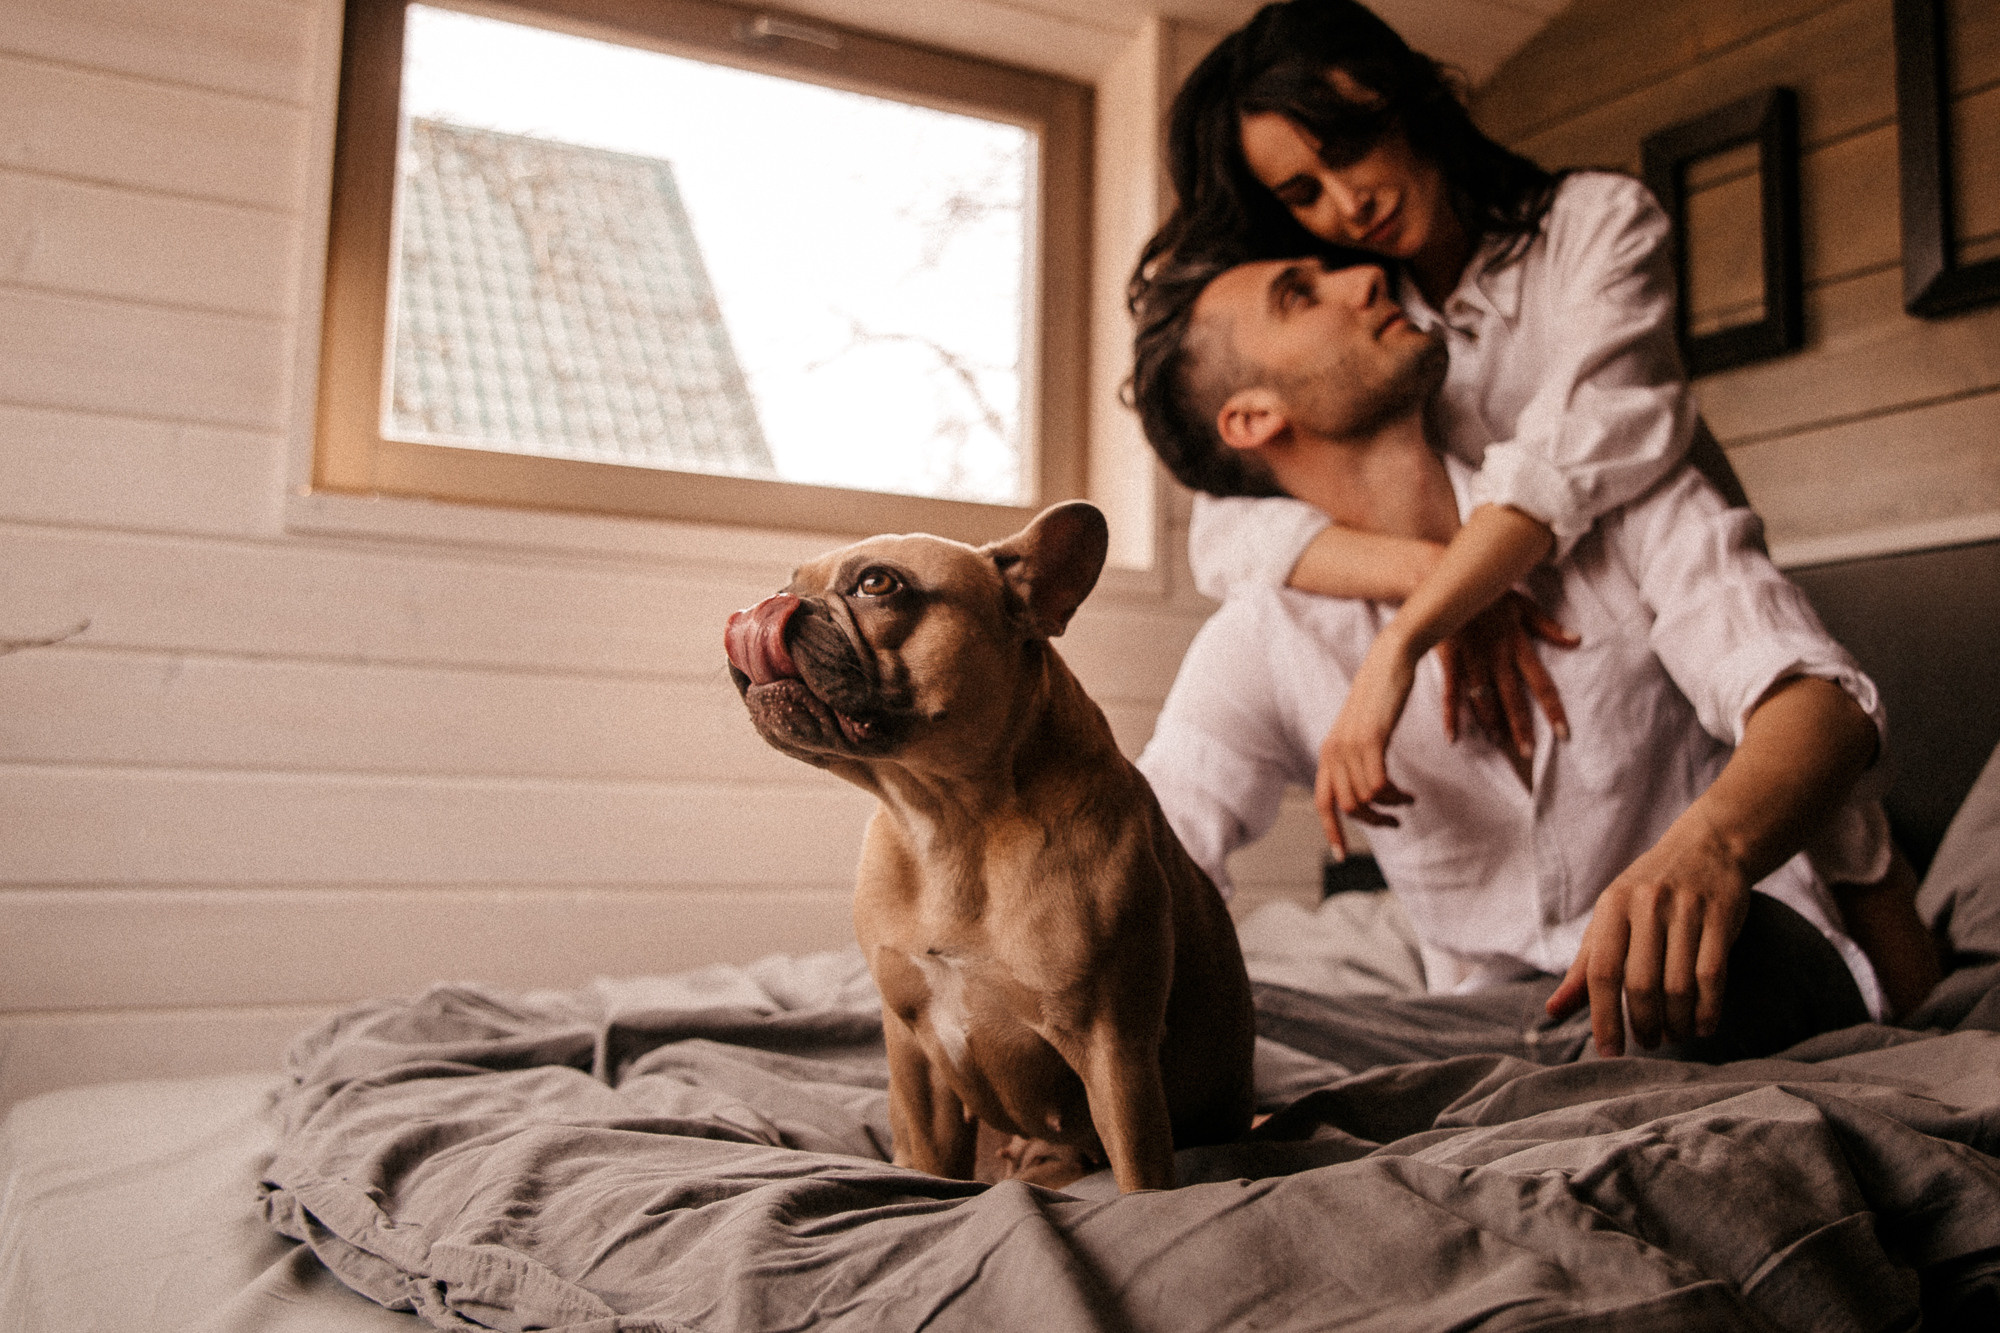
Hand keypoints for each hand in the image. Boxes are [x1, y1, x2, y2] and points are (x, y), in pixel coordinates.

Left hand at [1315, 635, 1417, 856]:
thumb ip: (1358, 754)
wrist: (1389, 659)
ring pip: (1365, 799)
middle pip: (1346, 807)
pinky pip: (1379, 786)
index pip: (1321, 802)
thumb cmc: (1380, 693)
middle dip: (1372, 823)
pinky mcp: (1371, 739)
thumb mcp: (1362, 729)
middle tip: (1395, 822)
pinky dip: (1396, 797)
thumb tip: (1366, 784)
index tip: (1341, 856)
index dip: (1331, 831)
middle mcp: (1333, 752)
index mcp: (1328, 752)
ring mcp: (1350, 746)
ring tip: (1408, 801)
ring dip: (1390, 808)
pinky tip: (1409, 794)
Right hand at [1438, 591, 1576, 758]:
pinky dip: (1452, 714)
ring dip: (1491, 722)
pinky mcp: (1449, 657)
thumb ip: (1548, 626)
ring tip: (1498, 745)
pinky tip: (1454, 737)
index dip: (1553, 709)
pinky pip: (1451, 691)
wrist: (1448, 574)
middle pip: (1513, 697)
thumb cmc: (1488, 591)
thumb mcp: (1522, 604)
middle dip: (1521, 726)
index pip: (1542, 682)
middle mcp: (1497, 655)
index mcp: (1517, 644)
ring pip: (1484, 697)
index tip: (1563, 733)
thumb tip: (1577, 640)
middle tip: (1529, 753)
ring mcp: (1472, 657)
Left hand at [1546, 815, 1751, 1055]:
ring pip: (1680, 985)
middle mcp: (1648, 906)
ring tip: (1673, 1036)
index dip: (1603, 1017)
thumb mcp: (1611, 918)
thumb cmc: (1648, 892)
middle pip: (1642, 983)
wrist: (1708, 846)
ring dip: (1676, 1022)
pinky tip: (1703, 1026)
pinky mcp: (1722, 917)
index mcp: (1613, 906)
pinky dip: (1708, 1010)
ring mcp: (1687, 910)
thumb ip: (1585, 966)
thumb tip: (1553, 1011)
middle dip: (1644, 1024)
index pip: (1602, 972)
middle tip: (1647, 1043)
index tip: (1609, 1051)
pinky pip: (1713, 975)